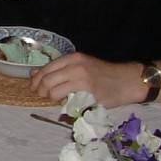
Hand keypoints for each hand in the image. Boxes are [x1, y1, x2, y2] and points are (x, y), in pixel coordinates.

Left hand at [29, 52, 145, 107]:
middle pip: (46, 80)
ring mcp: (82, 80)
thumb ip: (58, 69)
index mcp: (73, 58)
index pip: (46, 68)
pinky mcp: (88, 93)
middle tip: (42, 95)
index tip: (33, 87)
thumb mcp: (80, 66)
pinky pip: (66, 100)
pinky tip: (68, 102)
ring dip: (51, 98)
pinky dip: (63, 103)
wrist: (127, 81)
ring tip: (56, 98)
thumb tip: (33, 73)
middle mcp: (76, 66)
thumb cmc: (103, 74)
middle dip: (40, 90)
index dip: (36, 80)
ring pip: (53, 91)